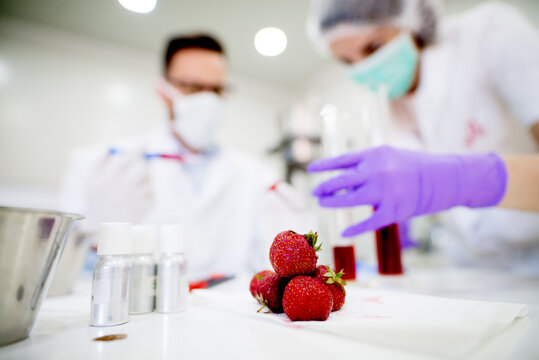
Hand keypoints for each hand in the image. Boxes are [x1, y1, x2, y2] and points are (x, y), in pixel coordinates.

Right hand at [86, 149, 152, 229]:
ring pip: (149, 178)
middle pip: (144, 165)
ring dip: (143, 177)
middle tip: (141, 162)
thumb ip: (101, 160)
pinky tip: (134, 199)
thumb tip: (112, 145)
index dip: (139, 146)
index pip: (132, 155)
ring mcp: (139, 195)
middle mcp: (128, 184)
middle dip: (144, 161)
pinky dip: (145, 190)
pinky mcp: (148, 204)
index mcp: (113, 176)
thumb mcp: (92, 179)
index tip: (144, 142)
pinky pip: (151, 190)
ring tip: (131, 187)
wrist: (103, 228)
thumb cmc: (97, 201)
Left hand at [307, 146, 506, 235]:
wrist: (443, 177)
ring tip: (322, 204)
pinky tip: (343, 232)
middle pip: (341, 180)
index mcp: (374, 155)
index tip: (310, 170)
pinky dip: (355, 228)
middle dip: (324, 187)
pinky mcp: (394, 210)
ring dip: (332, 202)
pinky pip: (369, 222)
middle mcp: (377, 172)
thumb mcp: (388, 156)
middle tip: (314, 192)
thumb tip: (341, 177)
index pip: (342, 160)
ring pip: (350, 199)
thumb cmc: (412, 165)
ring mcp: (385, 192)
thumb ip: (366, 164)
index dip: (324, 165)